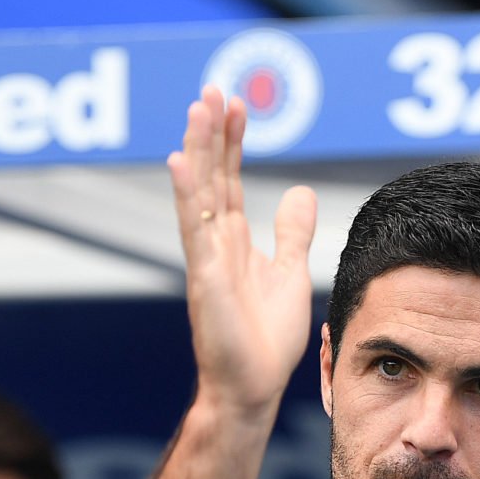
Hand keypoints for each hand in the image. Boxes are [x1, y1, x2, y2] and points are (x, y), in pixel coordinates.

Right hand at [167, 86, 316, 421]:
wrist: (252, 388)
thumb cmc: (266, 341)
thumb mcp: (289, 274)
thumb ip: (292, 233)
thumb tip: (299, 192)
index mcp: (234, 243)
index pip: (229, 180)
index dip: (232, 142)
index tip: (237, 104)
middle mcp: (215, 245)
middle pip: (211, 177)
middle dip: (213, 134)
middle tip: (214, 90)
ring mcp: (207, 261)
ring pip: (199, 194)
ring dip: (198, 151)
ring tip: (199, 108)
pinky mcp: (206, 282)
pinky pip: (195, 233)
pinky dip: (187, 198)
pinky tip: (179, 163)